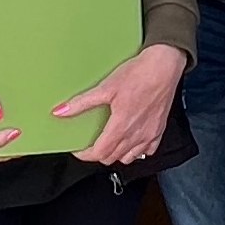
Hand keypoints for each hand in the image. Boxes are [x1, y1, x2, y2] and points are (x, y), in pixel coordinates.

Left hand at [56, 42, 189, 170]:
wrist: (164, 66)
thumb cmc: (139, 74)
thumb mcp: (106, 87)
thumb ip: (82, 103)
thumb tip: (61, 111)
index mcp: (121, 126)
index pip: (99, 153)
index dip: (85, 155)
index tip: (79, 150)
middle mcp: (136, 135)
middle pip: (112, 158)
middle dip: (98, 154)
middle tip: (91, 143)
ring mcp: (149, 135)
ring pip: (129, 157)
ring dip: (117, 154)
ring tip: (110, 141)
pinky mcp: (159, 130)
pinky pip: (147, 151)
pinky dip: (136, 150)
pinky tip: (131, 138)